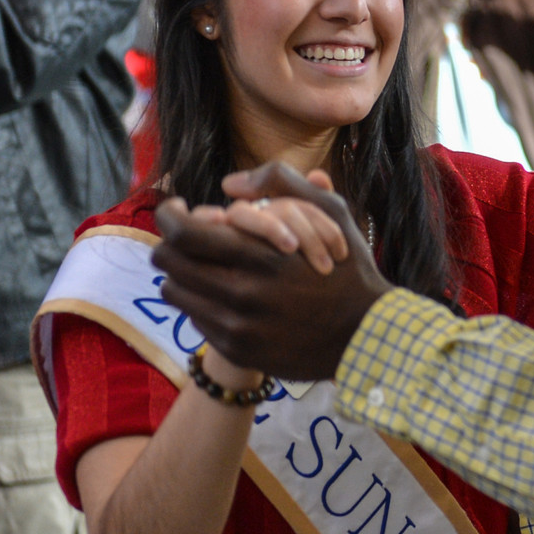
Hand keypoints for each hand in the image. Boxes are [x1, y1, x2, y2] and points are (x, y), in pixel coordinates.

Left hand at [151, 164, 389, 380]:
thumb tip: (229, 185)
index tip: (176, 208)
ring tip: (200, 265)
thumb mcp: (330, 213)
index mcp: (260, 255)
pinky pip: (194, 318)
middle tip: (185, 237)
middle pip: (169, 261)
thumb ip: (282, 184)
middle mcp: (242, 293)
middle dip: (169, 242)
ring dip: (181, 273)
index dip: (169, 215)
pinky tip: (221, 293)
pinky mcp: (236, 348)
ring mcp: (236, 326)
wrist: (364, 334)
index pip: (183, 232)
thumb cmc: (346, 267)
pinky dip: (200, 301)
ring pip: (174, 291)